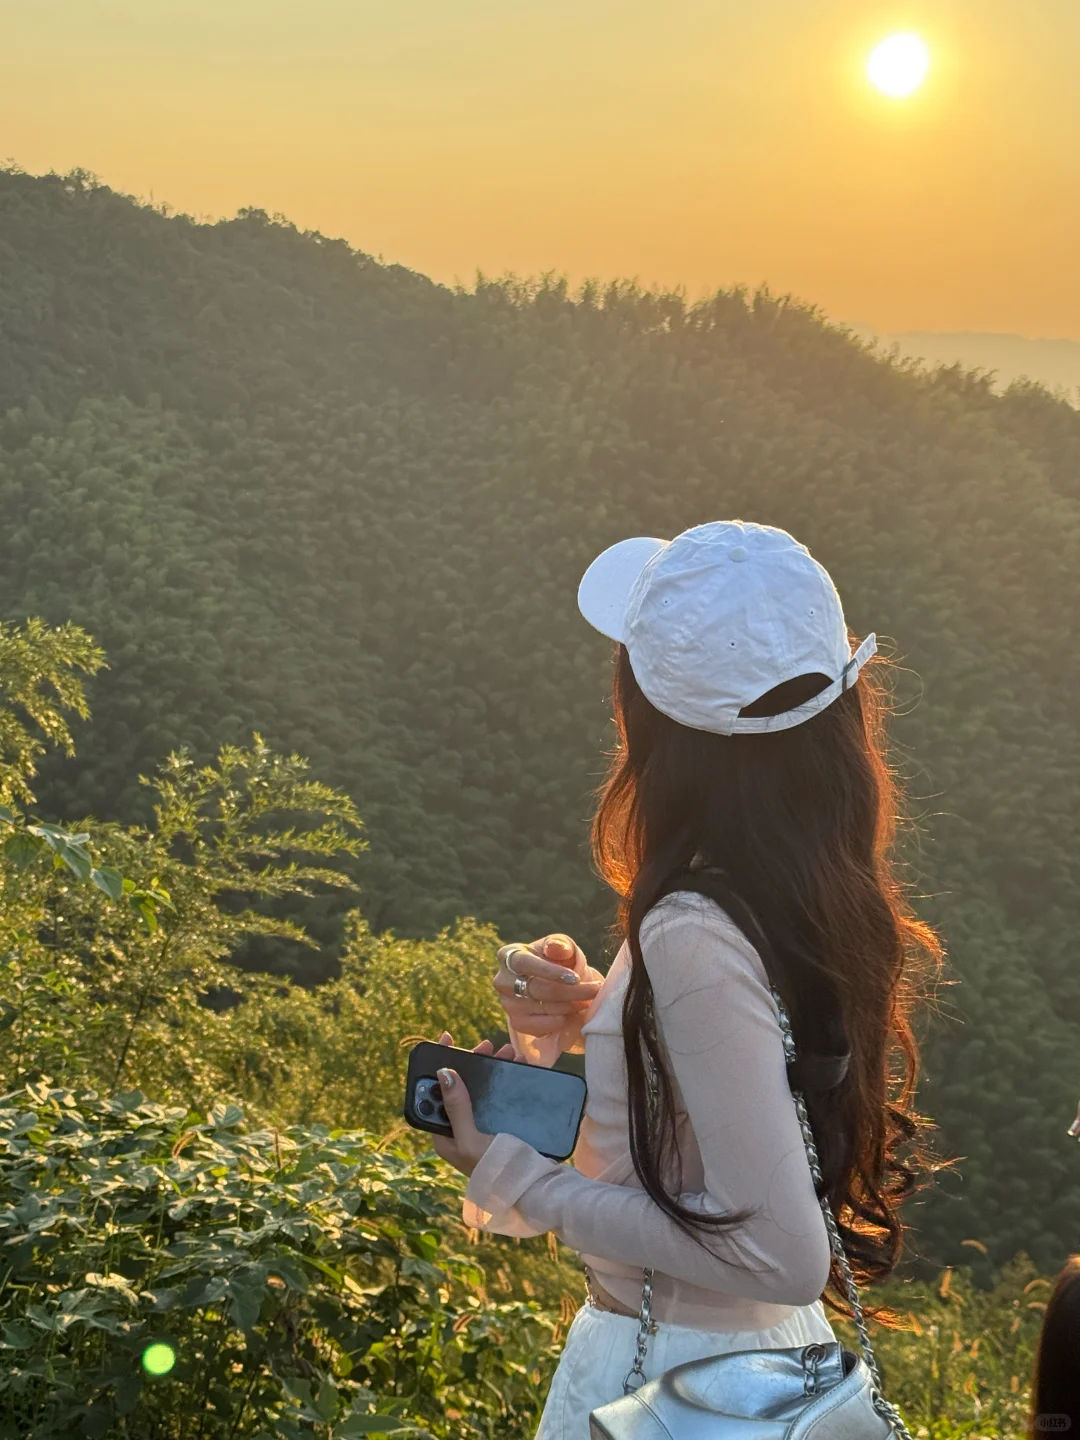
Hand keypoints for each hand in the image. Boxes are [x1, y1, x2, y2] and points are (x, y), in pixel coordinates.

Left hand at [429, 1030, 519, 1177]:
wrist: (532, 1188)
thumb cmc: (495, 1168)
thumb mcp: (470, 1139)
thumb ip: (457, 1108)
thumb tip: (444, 1072)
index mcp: (445, 1134)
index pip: (434, 1094)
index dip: (438, 1065)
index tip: (448, 1040)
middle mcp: (461, 1128)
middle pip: (461, 1085)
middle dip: (472, 1062)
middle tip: (487, 1046)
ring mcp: (483, 1125)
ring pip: (483, 1087)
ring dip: (494, 1066)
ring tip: (511, 1053)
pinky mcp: (503, 1123)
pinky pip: (502, 1094)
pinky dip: (509, 1078)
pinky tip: (520, 1066)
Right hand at [494, 934, 603, 1038]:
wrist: (547, 981)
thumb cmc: (552, 958)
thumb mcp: (558, 945)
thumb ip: (559, 944)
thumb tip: (556, 949)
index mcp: (508, 955)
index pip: (525, 964)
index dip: (551, 972)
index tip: (576, 978)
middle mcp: (502, 980)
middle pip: (537, 989)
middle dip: (570, 991)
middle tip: (593, 990)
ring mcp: (507, 1004)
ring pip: (541, 1008)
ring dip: (569, 1006)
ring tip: (587, 1000)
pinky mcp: (516, 1022)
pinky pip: (539, 1026)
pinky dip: (559, 1021)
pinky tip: (572, 1013)